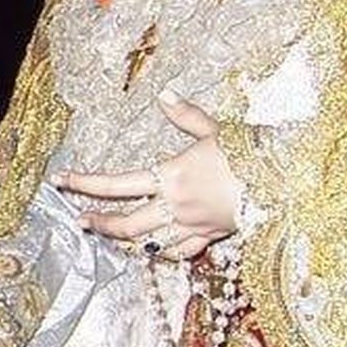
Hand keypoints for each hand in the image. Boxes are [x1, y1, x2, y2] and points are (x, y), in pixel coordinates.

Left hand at [57, 93, 238, 262]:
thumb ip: (185, 114)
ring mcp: (190, 225)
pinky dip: (162, 252)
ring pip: (147, 242)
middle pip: (125, 222)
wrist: (284, 183)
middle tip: (81, 220)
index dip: (85, 184)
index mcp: (170, 175)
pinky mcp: (208, 237)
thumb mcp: (215, 129)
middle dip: (99, 222)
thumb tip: (165, 94)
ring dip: (123, 240)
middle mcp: (175, 205)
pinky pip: (178, 252)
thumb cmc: (248, 155)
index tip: (61, 182)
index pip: (116, 183)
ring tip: (108, 236)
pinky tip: (153, 249)